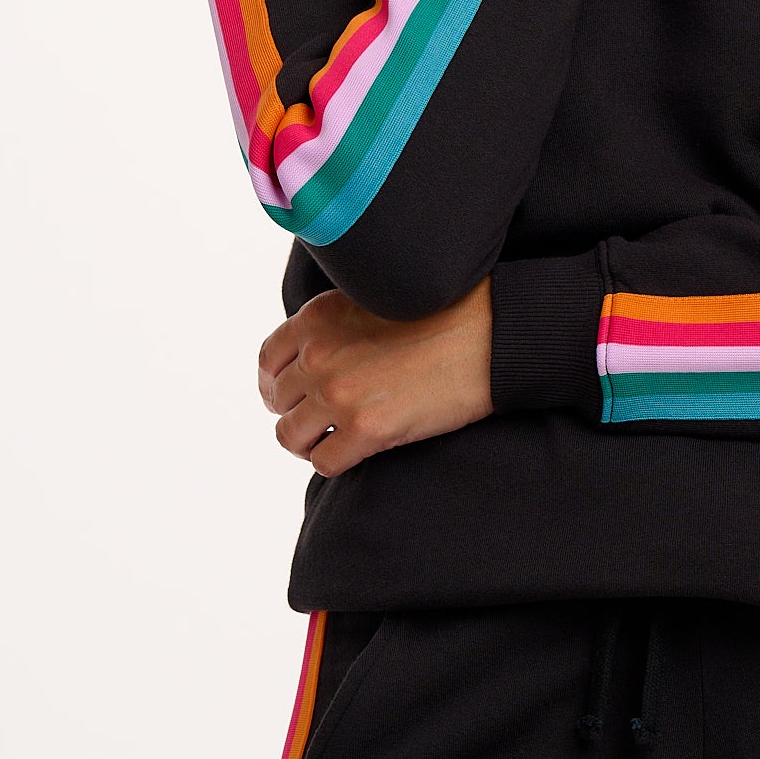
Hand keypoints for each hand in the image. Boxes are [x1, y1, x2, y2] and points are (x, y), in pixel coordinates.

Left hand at [257, 278, 493, 476]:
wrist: (490, 332)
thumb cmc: (443, 311)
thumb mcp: (372, 296)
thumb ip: (335, 323)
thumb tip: (313, 354)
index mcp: (317, 317)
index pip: (268, 360)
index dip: (275, 384)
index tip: (291, 396)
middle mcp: (319, 354)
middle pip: (279, 401)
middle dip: (296, 413)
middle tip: (319, 421)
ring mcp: (340, 393)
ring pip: (292, 436)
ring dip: (308, 442)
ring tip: (331, 441)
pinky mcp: (368, 429)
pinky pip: (324, 462)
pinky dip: (334, 461)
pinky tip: (354, 452)